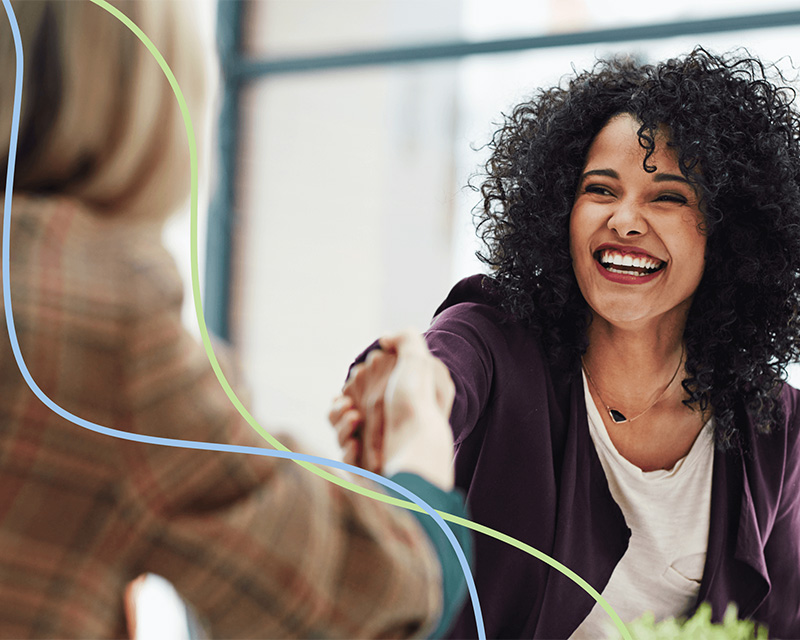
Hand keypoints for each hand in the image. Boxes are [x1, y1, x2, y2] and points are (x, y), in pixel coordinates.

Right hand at [329, 330, 454, 489]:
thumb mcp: (418, 361)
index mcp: (394, 403)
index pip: (363, 392)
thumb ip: (404, 339)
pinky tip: (355, 444)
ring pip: (341, 435)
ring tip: (354, 420)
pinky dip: (347, 450)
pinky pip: (346, 459)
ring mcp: (376, 450)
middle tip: (349, 406)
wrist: (418, 447)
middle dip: (340, 407)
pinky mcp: (369, 471)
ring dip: (340, 425)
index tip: (356, 380)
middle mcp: (386, 427)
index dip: (354, 385)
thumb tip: (385, 339)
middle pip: (345, 413)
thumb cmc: (418, 404)